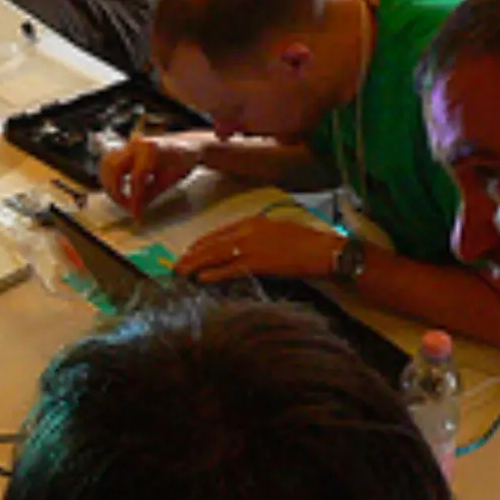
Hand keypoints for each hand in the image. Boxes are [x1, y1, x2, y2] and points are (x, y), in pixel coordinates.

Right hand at [98, 135, 202, 219]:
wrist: (188, 144)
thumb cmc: (183, 161)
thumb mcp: (169, 180)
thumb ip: (150, 194)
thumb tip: (136, 209)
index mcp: (150, 151)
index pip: (136, 179)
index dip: (134, 199)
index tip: (136, 215)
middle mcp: (136, 144)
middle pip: (114, 169)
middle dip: (116, 191)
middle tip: (125, 207)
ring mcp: (129, 144)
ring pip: (107, 164)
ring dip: (109, 183)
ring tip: (119, 199)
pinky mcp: (125, 147)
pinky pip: (110, 161)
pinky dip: (109, 175)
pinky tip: (117, 188)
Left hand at [176, 216, 341, 283]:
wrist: (322, 250)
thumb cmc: (304, 241)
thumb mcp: (275, 230)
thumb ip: (255, 235)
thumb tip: (238, 246)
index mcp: (251, 221)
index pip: (217, 232)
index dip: (200, 244)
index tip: (188, 252)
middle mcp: (247, 231)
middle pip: (211, 243)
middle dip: (192, 254)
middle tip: (177, 264)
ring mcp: (252, 246)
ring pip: (216, 254)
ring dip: (196, 264)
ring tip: (182, 272)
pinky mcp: (259, 263)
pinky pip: (230, 268)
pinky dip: (214, 273)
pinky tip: (201, 278)